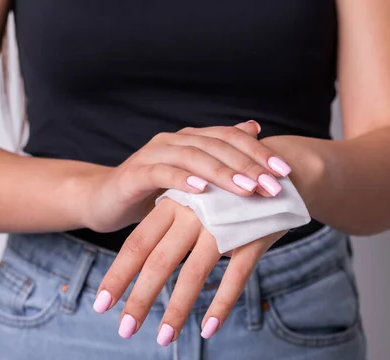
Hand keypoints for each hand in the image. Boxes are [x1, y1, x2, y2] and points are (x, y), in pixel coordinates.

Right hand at [84, 122, 292, 231]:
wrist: (105, 200)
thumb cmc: (154, 193)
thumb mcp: (192, 179)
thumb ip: (220, 158)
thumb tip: (254, 129)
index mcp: (191, 140)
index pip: (231, 138)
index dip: (258, 152)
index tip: (285, 172)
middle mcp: (174, 140)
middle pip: (217, 145)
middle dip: (249, 165)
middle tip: (275, 186)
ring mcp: (153, 154)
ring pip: (194, 156)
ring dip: (222, 173)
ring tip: (247, 188)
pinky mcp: (135, 173)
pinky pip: (162, 173)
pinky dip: (183, 180)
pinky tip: (203, 192)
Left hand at [92, 197, 286, 344]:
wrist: (281, 168)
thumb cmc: (228, 188)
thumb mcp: (194, 196)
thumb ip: (170, 221)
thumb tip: (145, 258)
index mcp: (174, 202)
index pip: (137, 243)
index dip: (118, 274)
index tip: (101, 304)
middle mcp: (193, 213)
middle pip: (158, 262)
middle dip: (139, 299)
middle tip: (124, 330)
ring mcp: (224, 226)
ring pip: (194, 274)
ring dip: (176, 310)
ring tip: (163, 339)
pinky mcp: (253, 237)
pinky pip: (236, 277)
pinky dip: (221, 304)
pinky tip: (208, 329)